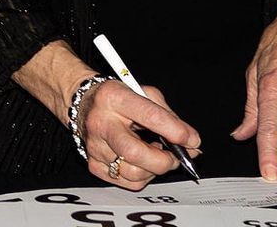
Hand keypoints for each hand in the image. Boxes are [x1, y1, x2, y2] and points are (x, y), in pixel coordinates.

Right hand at [79, 76, 202, 189]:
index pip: (151, 116)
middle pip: (136, 153)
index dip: (177, 132)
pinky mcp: (93, 164)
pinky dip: (142, 176)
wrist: (83, 104)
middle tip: (175, 157)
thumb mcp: (143, 94)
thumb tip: (192, 142)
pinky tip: (141, 162)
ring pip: (134, 173)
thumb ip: (169, 116)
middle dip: (164, 160)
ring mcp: (95, 146)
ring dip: (154, 169)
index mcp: (114, 98)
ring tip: (155, 155)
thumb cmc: (118, 99)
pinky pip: (126, 182)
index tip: (192, 140)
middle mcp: (101, 122)